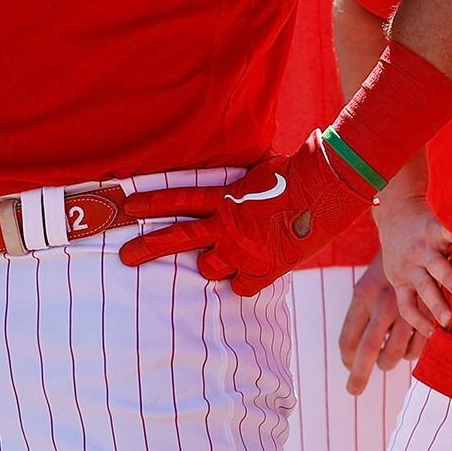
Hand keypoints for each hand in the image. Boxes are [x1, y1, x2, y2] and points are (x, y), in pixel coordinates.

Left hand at [116, 131, 373, 294]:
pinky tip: (252, 273)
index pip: (180, 199)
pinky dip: (244, 282)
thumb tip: (235, 162)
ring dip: (211, 265)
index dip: (152, 202)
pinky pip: (241, 288)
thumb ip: (239, 176)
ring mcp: (244, 252)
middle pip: (178, 238)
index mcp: (226, 199)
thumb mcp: (260, 167)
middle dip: (147, 247)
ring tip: (221, 259)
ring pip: (208, 269)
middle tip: (124, 256)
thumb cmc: (298, 173)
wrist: (327, 192)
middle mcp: (229, 227)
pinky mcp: (265, 270)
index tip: (128, 206)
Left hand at [338, 257, 427, 395]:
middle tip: (352, 391)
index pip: (347, 338)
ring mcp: (408, 310)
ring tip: (386, 359)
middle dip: (358, 376)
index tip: (347, 366)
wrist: (419, 234)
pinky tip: (407, 345)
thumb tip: (351, 355)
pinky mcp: (430, 315)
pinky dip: (410, 354)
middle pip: (367, 351)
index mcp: (363, 295)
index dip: (346, 358)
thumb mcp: (369, 284)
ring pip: (394, 355)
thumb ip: (361, 316)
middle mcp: (383, 303)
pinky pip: (416, 350)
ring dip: (388, 363)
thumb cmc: (390, 266)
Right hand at [373, 183, 451, 331]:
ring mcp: (409, 267)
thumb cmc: (429, 224)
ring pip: (423, 287)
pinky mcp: (398, 282)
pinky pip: (406, 305)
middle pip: (436, 265)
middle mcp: (422, 250)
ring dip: (435, 304)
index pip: (448, 233)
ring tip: (447, 322)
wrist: (394, 216)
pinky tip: (431, 332)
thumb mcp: (442, 220)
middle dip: (449, 279)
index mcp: (435, 232)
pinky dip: (418, 320)